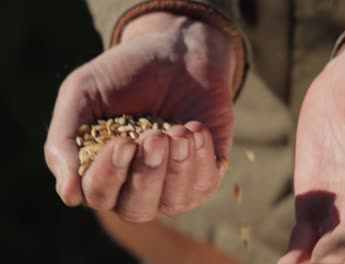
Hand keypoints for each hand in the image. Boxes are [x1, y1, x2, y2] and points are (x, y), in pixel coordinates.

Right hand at [44, 13, 234, 221]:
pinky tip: (196, 127)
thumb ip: (64, 139)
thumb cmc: (126, 72)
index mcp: (102, 169)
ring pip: (172, 202)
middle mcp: (136, 184)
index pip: (98, 195)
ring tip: (180, 130)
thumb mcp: (83, 92)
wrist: (178, 51)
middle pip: (136, 209)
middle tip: (154, 137)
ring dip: (176, 166)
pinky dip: (201, 158)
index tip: (124, 142)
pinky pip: (203, 185)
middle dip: (146, 174)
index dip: (109, 175)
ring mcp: (172, 183)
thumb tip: (68, 195)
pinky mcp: (204, 172)